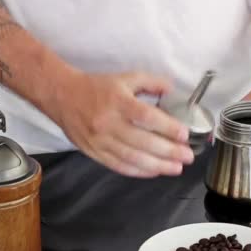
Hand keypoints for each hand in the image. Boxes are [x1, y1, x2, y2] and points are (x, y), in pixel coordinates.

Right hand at [54, 71, 193, 177]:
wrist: (62, 96)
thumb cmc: (96, 88)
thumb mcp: (125, 78)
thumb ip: (150, 82)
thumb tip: (172, 88)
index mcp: (118, 101)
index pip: (146, 117)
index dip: (167, 127)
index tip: (184, 134)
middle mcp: (108, 122)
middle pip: (143, 141)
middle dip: (169, 152)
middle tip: (187, 156)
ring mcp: (100, 140)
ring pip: (133, 158)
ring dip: (158, 165)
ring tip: (176, 168)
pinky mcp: (94, 152)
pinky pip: (119, 166)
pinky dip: (139, 171)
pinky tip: (154, 171)